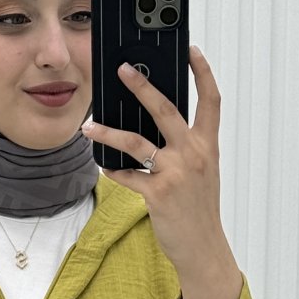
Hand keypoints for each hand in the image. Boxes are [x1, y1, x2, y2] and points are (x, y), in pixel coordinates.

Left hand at [80, 45, 236, 285]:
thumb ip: (186, 148)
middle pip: (166, 109)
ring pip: (135, 141)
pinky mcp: (157, 194)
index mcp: (207, 145)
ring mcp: (175, 173)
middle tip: (123, 69)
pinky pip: (127, 176)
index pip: (210, 100)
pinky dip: (113, 171)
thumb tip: (156, 128)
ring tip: (88, 126)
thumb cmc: (199, 210)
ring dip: (107, 132)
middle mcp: (193, 154)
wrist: (203, 248)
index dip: (202, 72)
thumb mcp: (202, 173)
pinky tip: (104, 166)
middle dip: (142, 85)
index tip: (191, 50)